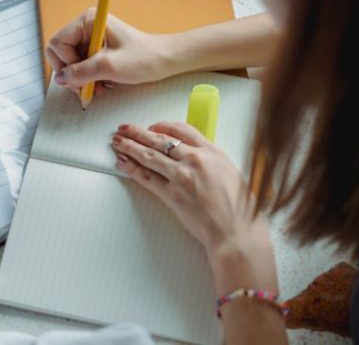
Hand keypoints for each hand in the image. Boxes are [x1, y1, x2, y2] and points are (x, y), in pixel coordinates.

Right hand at [45, 8, 177, 95]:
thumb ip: (80, 72)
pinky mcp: (97, 49)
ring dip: (82, 79)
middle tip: (86, 88)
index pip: (58, 43)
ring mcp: (91, 38)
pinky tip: (102, 84)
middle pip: (62, 54)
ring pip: (72, 63)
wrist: (165, 60)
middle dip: (73, 74)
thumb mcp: (109, 67)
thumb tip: (60, 79)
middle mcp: (86, 26)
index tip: (82, 77)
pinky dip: (89, 79)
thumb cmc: (144, 58)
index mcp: (87, 20)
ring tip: (99, 88)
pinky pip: (82, 66)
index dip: (66, 64)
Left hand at [111, 121, 277, 292]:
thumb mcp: (231, 173)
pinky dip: (132, 169)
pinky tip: (123, 163)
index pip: (182, 130)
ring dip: (130, 147)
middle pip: (160, 139)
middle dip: (139, 132)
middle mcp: (195, 159)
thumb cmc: (240, 209)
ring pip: (149, 155)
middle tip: (125, 129)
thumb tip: (199, 158)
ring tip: (117, 143)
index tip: (152, 127)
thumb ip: (213, 161)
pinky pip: (146, 178)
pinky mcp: (171, 195)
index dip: (162, 126)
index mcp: (212, 151)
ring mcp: (182, 176)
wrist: (236, 232)